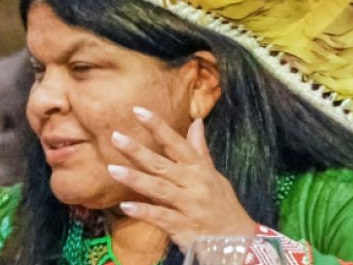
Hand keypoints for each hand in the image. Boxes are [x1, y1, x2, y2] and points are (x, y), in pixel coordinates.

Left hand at [107, 106, 257, 251]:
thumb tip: (197, 121)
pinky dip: (144, 212)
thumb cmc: (223, 205)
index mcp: (199, 169)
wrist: (240, 240)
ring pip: (159, 189)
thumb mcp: (213, 175)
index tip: (138, 111)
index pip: (177, 143)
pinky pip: (161, 217)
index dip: (158, 127)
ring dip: (136, 179)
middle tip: (115, 137)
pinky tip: (125, 206)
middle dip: (138, 151)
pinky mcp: (184, 227)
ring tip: (112, 170)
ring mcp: (189, 206)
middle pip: (162, 165)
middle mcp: (194, 184)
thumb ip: (199, 150)